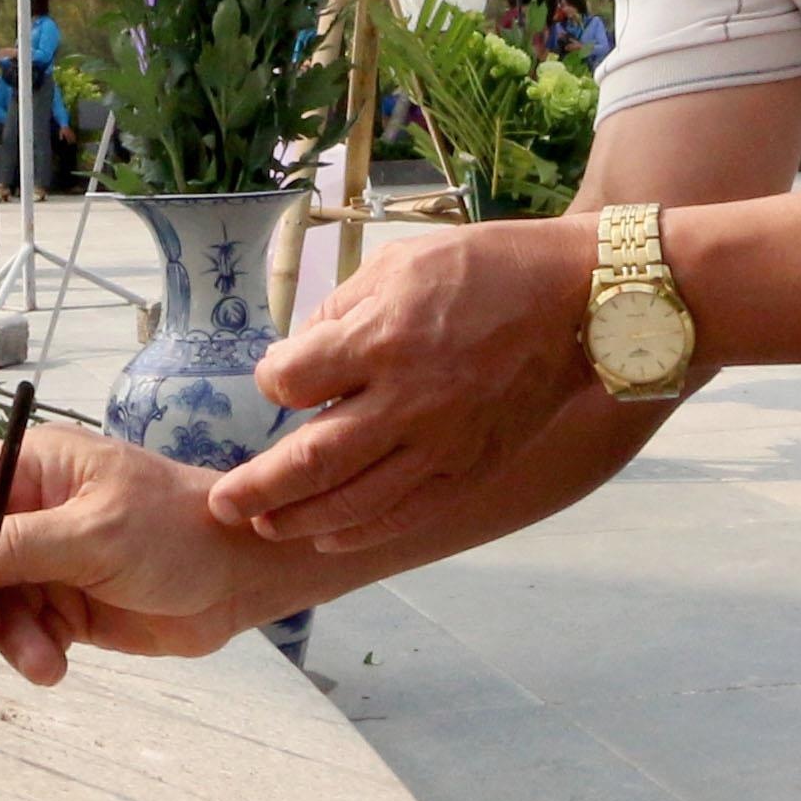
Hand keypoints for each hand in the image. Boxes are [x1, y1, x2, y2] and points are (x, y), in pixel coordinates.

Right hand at [0, 423, 313, 683]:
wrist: (241, 577)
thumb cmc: (176, 532)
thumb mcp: (94, 535)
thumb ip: (18, 546)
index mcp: (38, 468)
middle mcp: (36, 510)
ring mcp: (51, 559)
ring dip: (8, 636)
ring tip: (43, 662)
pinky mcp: (68, 603)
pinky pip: (26, 630)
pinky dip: (33, 651)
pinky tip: (56, 666)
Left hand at [207, 215, 606, 555]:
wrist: (580, 303)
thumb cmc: (488, 270)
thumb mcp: (400, 262)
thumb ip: (341, 309)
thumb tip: (300, 352)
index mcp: (381, 339)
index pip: (292, 381)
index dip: (272, 382)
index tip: (275, 378)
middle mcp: (406, 401)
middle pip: (311, 461)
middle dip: (257, 488)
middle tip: (220, 504)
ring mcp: (441, 444)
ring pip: (354, 501)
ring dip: (300, 519)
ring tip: (264, 525)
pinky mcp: (470, 469)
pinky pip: (405, 514)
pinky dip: (361, 532)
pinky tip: (327, 538)